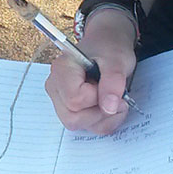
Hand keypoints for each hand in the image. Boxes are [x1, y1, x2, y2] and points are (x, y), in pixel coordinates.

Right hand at [44, 10, 138, 134]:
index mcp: (61, 69)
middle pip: (72, 118)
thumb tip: (109, 107)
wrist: (107, 46)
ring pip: (77, 125)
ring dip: (103, 118)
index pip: (75, 100)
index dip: (97, 97)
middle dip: (99, 112)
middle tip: (116, 96)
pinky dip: (102, 121)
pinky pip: (84, 127)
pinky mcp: (68, 109)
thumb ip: (113, 82)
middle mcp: (55, 86)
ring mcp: (59, 99)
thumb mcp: (117, 60)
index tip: (108, 84)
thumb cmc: (109, 49)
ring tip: (114, 100)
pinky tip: (110, 106)